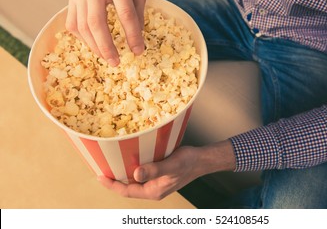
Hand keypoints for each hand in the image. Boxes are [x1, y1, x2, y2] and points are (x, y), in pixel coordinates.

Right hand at [66, 0, 145, 65]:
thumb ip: (137, 11)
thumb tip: (136, 38)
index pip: (125, 13)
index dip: (132, 35)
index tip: (138, 51)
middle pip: (96, 22)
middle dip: (106, 46)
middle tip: (116, 62)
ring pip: (82, 26)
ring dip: (94, 46)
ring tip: (107, 58)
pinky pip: (72, 24)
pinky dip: (83, 39)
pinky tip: (94, 45)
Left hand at [98, 141, 235, 199]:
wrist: (202, 160)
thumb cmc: (188, 162)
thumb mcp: (171, 165)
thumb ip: (154, 170)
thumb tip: (135, 174)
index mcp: (154, 191)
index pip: (127, 191)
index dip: (112, 185)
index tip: (100, 176)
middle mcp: (153, 189)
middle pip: (128, 187)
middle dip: (114, 180)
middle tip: (101, 167)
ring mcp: (156, 182)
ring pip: (134, 181)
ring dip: (122, 173)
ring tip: (110, 163)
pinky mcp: (158, 174)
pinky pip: (141, 174)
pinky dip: (132, 168)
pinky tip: (128, 159)